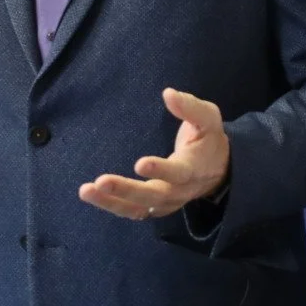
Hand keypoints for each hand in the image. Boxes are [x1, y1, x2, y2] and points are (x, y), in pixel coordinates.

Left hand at [80, 89, 229, 219]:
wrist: (218, 170)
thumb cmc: (208, 138)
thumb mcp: (208, 118)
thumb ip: (190, 107)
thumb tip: (168, 93)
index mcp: (194, 168)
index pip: (178, 173)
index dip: (161, 170)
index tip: (140, 163)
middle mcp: (180, 190)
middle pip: (154, 196)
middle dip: (127, 190)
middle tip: (101, 181)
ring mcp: (166, 202)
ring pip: (139, 209)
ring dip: (112, 202)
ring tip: (86, 190)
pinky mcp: (155, 207)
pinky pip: (133, 211)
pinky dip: (112, 206)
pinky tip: (93, 195)